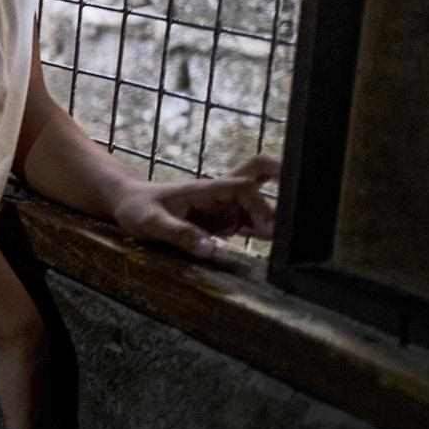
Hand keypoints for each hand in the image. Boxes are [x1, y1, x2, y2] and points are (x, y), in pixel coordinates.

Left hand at [109, 154, 280, 259]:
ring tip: (292, 241)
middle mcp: (219, 196)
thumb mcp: (150, 222)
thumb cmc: (137, 208)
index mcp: (205, 189)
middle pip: (257, 178)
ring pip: (258, 204)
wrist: (129, 204)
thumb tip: (211, 249)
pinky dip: (264, 231)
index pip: (242, 188)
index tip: (267, 228)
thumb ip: (179, 234)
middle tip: (299, 209)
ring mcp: (223, 208)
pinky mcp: (222, 222)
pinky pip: (250, 223)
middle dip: (281, 181)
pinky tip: (277, 244)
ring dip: (273, 217)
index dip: (259, 205)